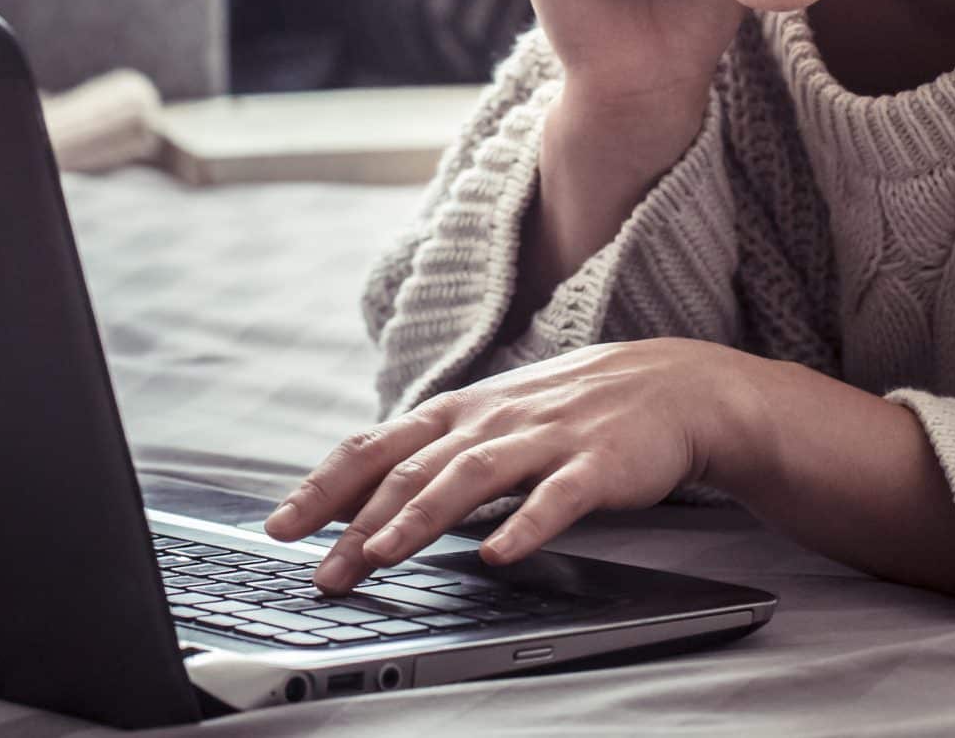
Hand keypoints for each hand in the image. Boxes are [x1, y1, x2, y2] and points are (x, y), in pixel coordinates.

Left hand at [263, 338, 757, 591]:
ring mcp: (543, 438)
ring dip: (421, 518)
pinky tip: (498, 555)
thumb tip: (363, 498)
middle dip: (357, 519)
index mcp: (459, 413)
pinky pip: (555, 498)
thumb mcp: (493, 422)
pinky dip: (524, 525)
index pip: (376, 446)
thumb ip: (434, 455)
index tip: (280, 524)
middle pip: (412, 468)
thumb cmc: (571, 411)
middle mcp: (491, 420)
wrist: (673, 385)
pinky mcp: (596, 463)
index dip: (325, 485)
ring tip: (382, 556)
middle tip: (320, 569)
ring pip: (470, 478)